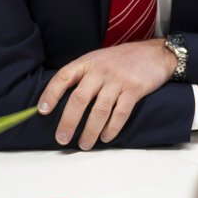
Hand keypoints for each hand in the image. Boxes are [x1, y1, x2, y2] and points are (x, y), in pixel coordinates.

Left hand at [38, 39, 175, 149]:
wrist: (155, 53)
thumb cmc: (122, 60)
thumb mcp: (99, 59)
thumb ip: (83, 75)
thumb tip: (63, 101)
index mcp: (87, 62)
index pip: (63, 77)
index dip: (51, 93)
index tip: (42, 111)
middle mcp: (100, 70)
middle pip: (79, 99)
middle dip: (69, 122)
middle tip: (62, 139)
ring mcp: (118, 80)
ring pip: (99, 111)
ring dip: (90, 131)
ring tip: (84, 144)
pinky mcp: (134, 90)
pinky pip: (120, 114)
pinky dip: (111, 129)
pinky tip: (105, 137)